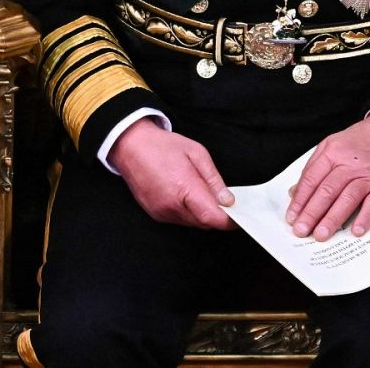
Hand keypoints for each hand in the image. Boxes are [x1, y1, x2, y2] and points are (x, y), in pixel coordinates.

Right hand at [108, 118, 235, 228]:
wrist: (130, 146)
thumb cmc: (162, 146)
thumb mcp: (196, 153)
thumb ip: (213, 179)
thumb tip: (228, 200)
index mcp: (183, 187)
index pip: (212, 217)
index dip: (229, 221)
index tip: (239, 215)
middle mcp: (171, 205)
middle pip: (204, 223)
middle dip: (217, 215)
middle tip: (223, 200)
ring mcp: (161, 212)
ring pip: (192, 223)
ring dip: (201, 213)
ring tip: (199, 192)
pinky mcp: (155, 214)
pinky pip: (179, 220)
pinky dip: (187, 212)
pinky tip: (184, 195)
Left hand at [286, 113, 369, 239]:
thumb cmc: (361, 139)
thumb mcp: (332, 144)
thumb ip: (314, 167)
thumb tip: (296, 191)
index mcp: (332, 153)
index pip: (311, 180)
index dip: (300, 200)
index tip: (292, 217)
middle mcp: (348, 164)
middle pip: (326, 191)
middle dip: (311, 213)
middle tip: (301, 230)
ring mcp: (367, 174)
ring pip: (346, 198)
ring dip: (333, 219)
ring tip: (321, 234)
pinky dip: (365, 217)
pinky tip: (356, 230)